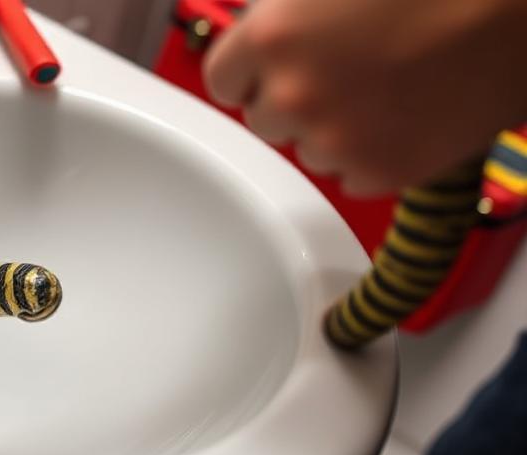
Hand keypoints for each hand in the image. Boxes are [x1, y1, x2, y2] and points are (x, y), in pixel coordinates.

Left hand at [203, 0, 526, 195]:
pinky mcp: (382, 172)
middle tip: (344, 69)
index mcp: (270, 37)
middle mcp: (294, 95)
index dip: (250, 71)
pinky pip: (351, 175)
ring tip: (386, 84)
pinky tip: (406, 114)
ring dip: (332, 128)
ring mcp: (337, 140)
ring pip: (308, 150)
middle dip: (291, 98)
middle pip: (263, 119)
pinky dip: (371, 154)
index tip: (272, 67)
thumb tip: (254, 44)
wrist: (515, 9)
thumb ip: (280, 15)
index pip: (221, 79)